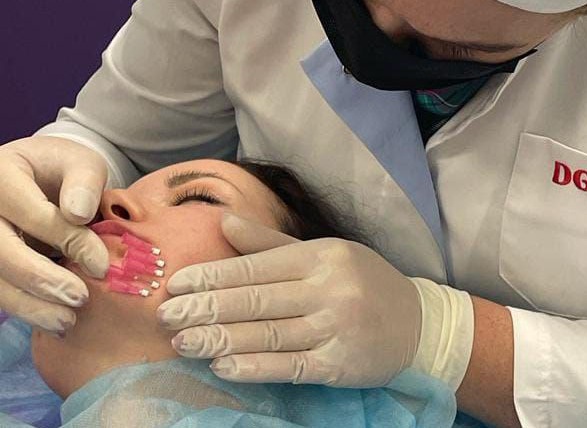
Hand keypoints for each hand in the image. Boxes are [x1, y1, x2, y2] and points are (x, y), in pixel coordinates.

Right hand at [0, 136, 109, 332]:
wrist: (39, 178)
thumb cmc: (63, 170)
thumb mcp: (81, 162)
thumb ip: (84, 182)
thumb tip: (78, 214)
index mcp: (2, 175)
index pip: (30, 213)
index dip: (67, 240)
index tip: (102, 264)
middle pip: (0, 251)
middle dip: (40, 279)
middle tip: (79, 298)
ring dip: (29, 305)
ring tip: (67, 320)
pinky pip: (0, 290)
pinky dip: (26, 308)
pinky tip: (54, 321)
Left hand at [157, 213, 421, 387]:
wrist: (418, 325)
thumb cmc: (364, 283)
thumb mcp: (325, 253)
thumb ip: (271, 243)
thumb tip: (224, 222)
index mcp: (321, 257)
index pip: (258, 265)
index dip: (214, 276)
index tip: (177, 284)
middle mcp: (328, 290)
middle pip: (257, 300)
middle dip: (207, 308)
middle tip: (166, 315)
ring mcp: (335, 329)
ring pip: (269, 334)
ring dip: (220, 339)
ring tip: (182, 341)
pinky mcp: (339, 365)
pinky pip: (291, 366)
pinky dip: (256, 367)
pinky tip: (224, 365)